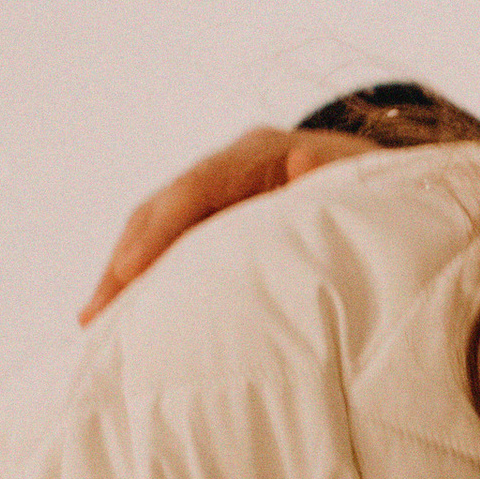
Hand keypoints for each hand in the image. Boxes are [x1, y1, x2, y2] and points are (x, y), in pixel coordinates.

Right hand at [79, 122, 369, 322]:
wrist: (383, 185)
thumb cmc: (378, 190)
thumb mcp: (367, 181)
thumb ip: (335, 180)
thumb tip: (304, 166)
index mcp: (262, 153)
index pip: (198, 186)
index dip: (162, 227)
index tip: (130, 269)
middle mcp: (230, 168)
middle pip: (162, 209)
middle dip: (125, 260)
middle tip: (96, 314)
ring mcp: (219, 194)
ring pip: (158, 232)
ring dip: (126, 276)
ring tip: (97, 325)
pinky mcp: (217, 223)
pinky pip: (172, 249)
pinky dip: (149, 282)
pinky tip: (127, 319)